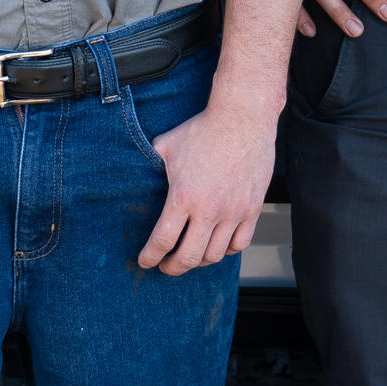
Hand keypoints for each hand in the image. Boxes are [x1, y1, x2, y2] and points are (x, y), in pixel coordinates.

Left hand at [139, 95, 275, 274]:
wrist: (242, 118)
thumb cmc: (202, 130)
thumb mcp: (166, 145)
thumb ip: (150, 167)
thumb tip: (134, 177)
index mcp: (183, 196)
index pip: (162, 241)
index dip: (150, 257)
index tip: (145, 261)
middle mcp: (209, 209)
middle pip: (188, 258)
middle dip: (172, 268)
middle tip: (165, 266)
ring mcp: (234, 211)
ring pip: (214, 256)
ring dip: (198, 261)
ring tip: (189, 255)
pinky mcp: (252, 209)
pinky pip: (239, 244)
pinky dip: (224, 251)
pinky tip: (214, 244)